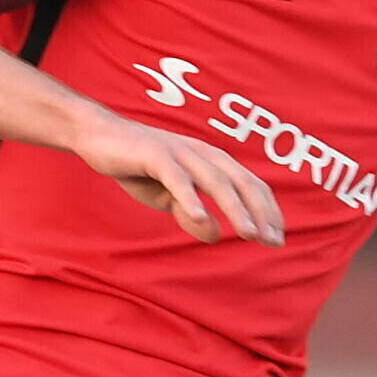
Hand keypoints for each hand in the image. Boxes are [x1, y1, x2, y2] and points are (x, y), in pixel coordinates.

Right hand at [73, 111, 283, 245]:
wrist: (98, 136)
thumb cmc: (137, 166)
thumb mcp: (167, 198)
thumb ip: (191, 214)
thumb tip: (215, 235)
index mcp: (211, 161)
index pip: (249, 184)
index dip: (267, 210)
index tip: (278, 237)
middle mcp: (202, 153)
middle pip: (240, 182)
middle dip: (261, 211)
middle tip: (273, 240)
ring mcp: (180, 152)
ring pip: (215, 180)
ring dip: (235, 207)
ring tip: (249, 233)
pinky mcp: (155, 154)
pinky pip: (176, 178)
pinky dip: (190, 198)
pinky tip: (202, 218)